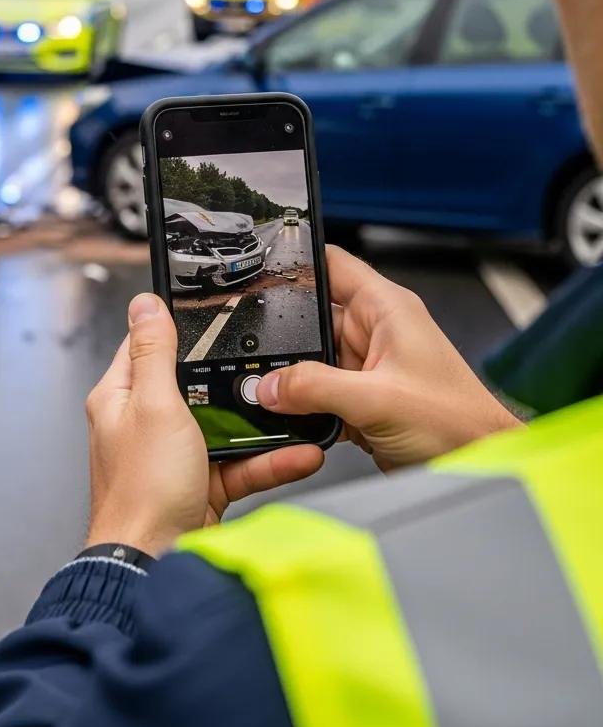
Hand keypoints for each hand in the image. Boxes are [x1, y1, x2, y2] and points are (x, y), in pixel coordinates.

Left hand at [84, 293, 323, 557]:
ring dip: (258, 423)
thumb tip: (144, 304)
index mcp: (121, 398)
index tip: (210, 314)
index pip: (147, 346)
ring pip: (221, 425)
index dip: (176, 328)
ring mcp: (173, 456)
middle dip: (230, 378)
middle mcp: (144, 424)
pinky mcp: (199, 485)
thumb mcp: (155, 405)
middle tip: (263, 364)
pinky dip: (268, 460)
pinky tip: (298, 453)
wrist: (152, 562)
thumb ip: (155, 354)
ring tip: (293, 409)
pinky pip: (238, 463)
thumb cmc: (141, 490)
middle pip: (192, 384)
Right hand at [254, 246, 520, 470]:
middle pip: (312, 316)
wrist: (475, 465)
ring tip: (269, 385)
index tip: (260, 271)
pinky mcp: (360, 397)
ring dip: (292, 374)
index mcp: (386, 309)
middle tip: (252, 347)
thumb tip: (268, 384)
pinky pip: (317, 389)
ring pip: (311, 357)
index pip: (332, 265)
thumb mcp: (377, 399)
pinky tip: (290, 412)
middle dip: (283, 334)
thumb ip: (315, 387)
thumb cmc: (457, 423)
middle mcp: (375, 331)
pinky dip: (303, 401)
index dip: (297, 261)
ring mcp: (367, 365)